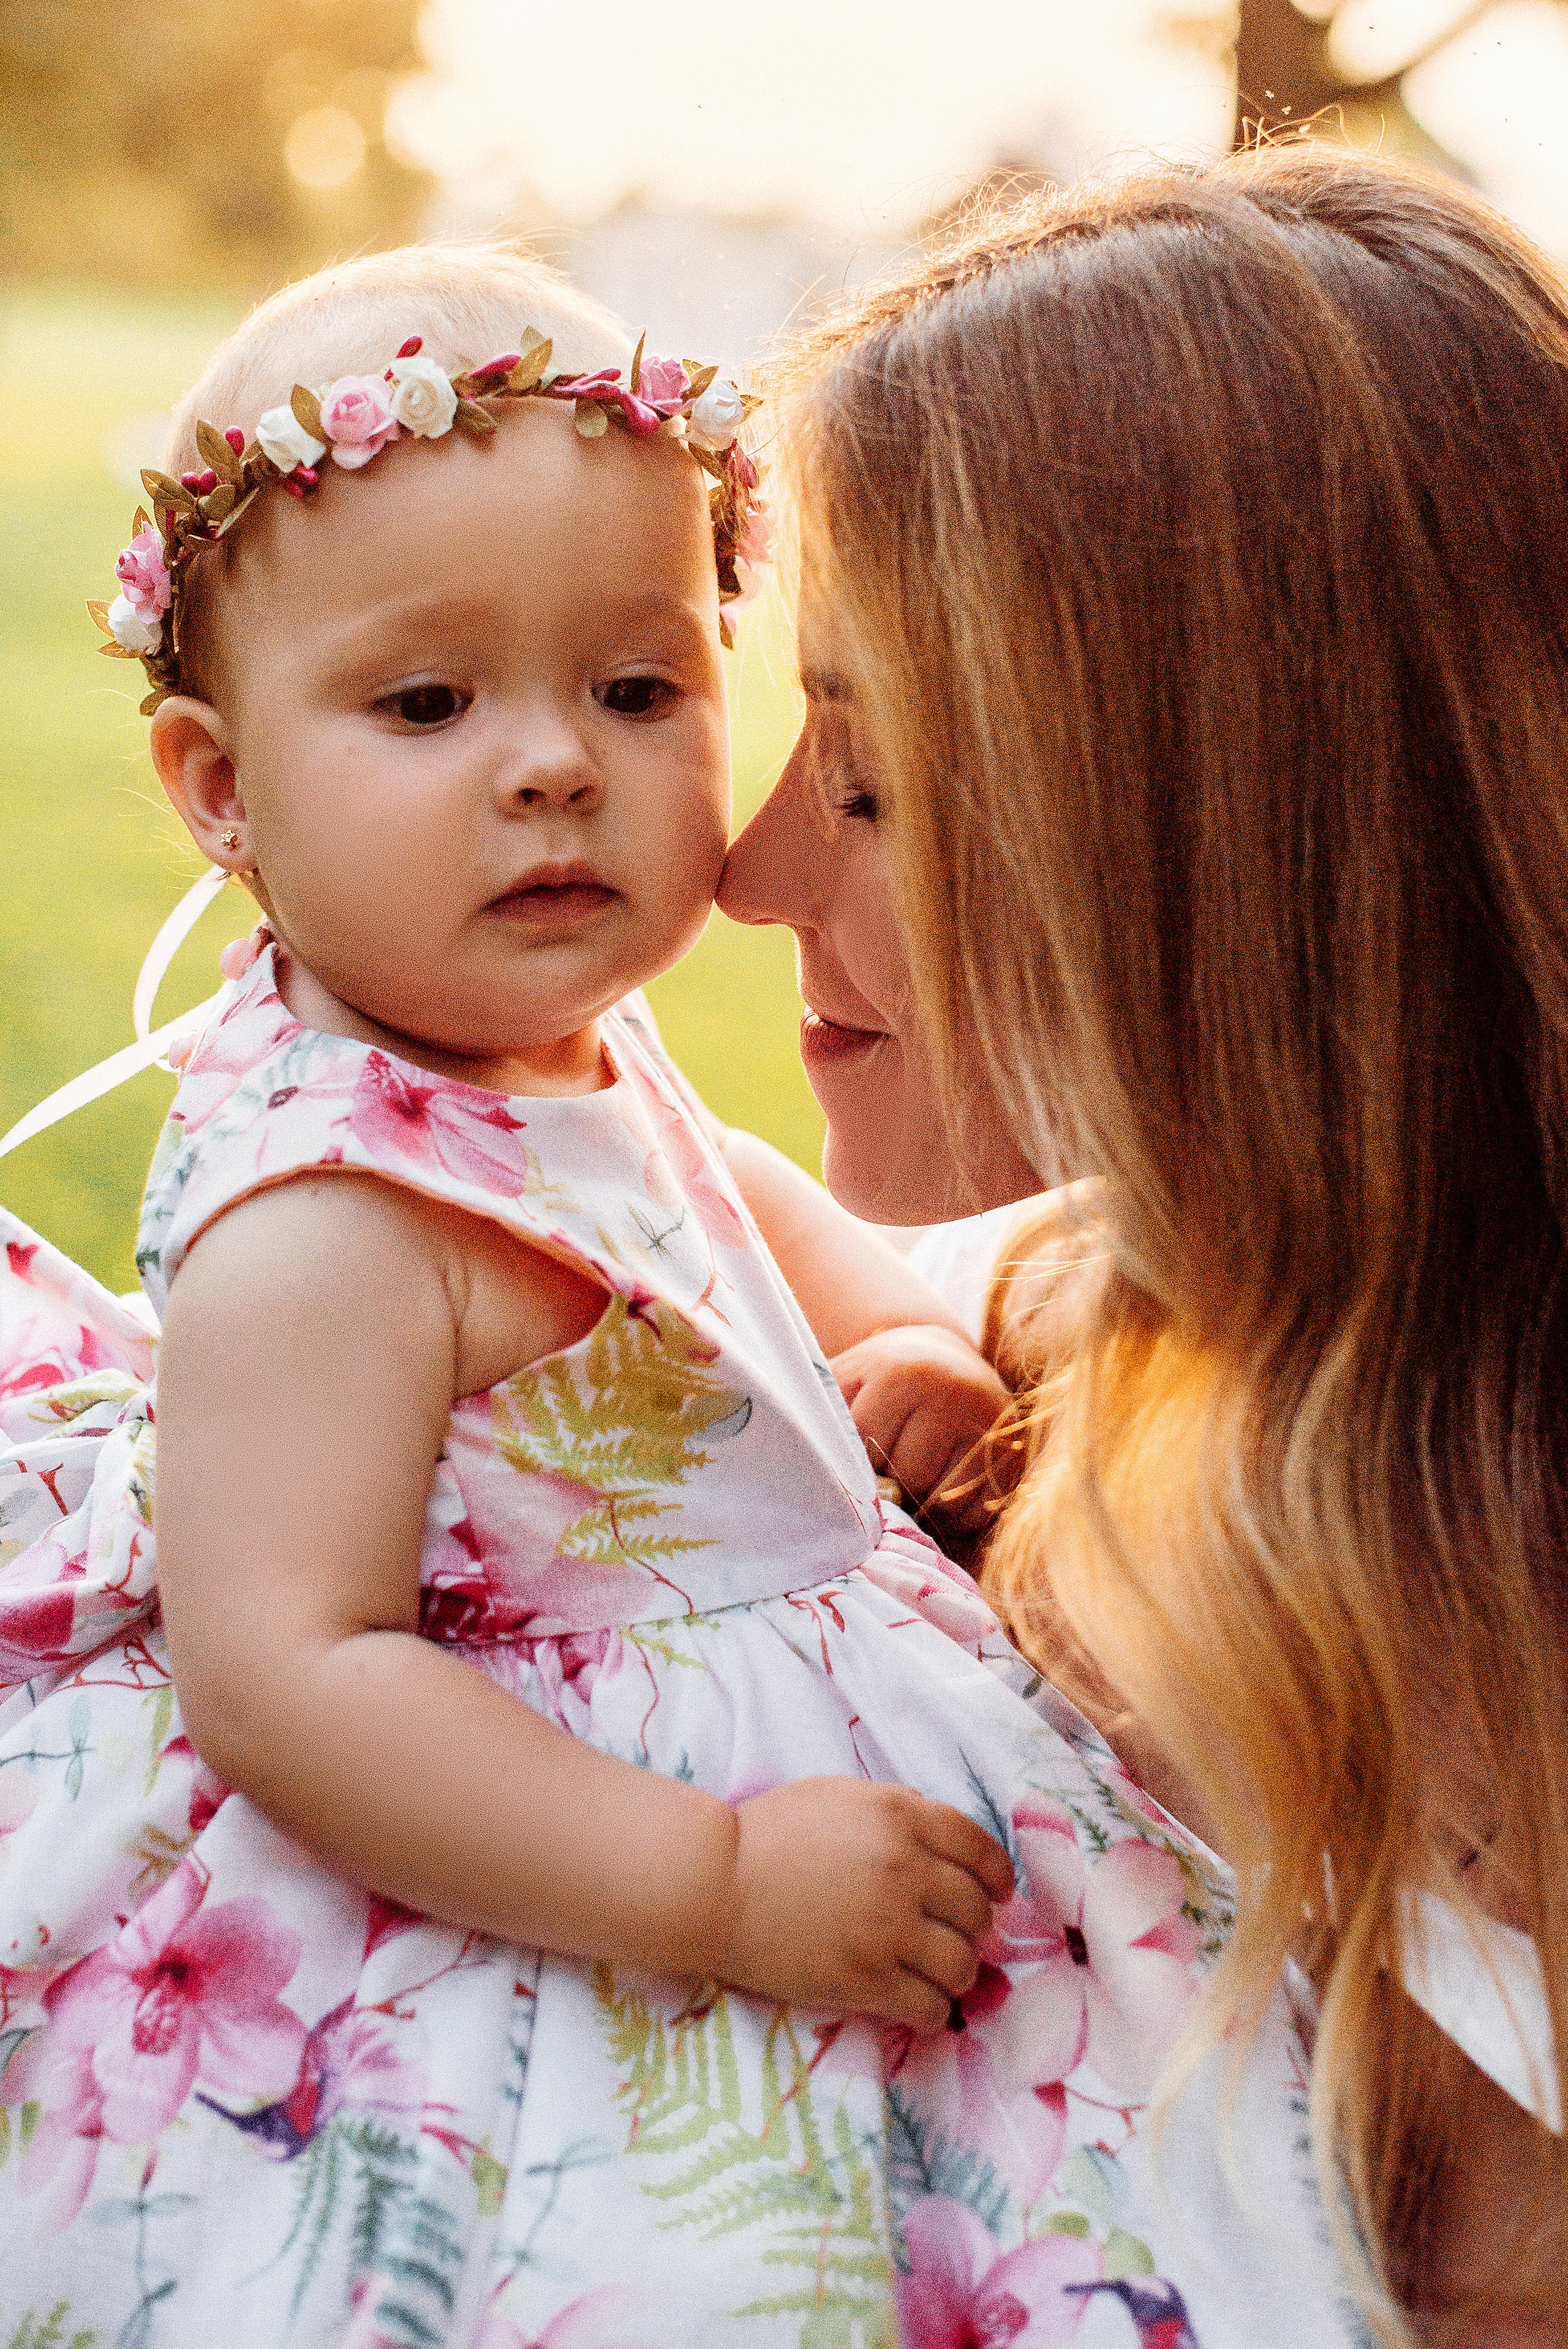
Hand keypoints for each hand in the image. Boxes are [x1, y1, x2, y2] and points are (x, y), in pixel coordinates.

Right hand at [713, 1777, 1013, 2031]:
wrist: (715, 1882)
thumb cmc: (773, 1832)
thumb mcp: (842, 1796)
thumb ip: (900, 1811)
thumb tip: (949, 1844)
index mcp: (902, 1816)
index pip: (982, 1850)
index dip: (998, 1877)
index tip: (997, 1893)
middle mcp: (905, 1869)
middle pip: (978, 1911)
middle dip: (974, 1927)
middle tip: (957, 1935)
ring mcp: (887, 1928)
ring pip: (963, 1964)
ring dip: (959, 1972)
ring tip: (939, 1973)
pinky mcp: (865, 1979)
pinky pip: (930, 2007)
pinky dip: (934, 2010)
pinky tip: (919, 2003)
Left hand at [831, 1322, 1011, 1528]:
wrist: (943, 1357)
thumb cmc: (879, 1378)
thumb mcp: (844, 1379)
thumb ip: (819, 1414)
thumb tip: (795, 1472)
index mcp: (902, 1372)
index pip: (869, 1452)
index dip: (857, 1470)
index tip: (853, 1467)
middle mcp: (953, 1392)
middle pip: (909, 1478)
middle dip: (890, 1490)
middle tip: (882, 1481)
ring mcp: (990, 1423)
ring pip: (946, 1500)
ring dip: (922, 1509)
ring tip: (908, 1490)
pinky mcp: (1014, 1453)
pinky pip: (979, 1510)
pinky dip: (955, 1518)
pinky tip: (938, 1496)